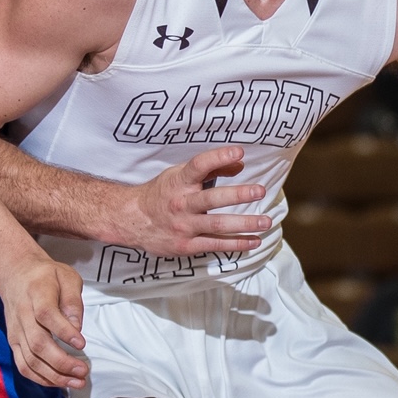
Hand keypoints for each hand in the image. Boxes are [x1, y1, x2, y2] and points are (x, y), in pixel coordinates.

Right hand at [0, 251, 89, 389]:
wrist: (14, 274)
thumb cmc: (46, 276)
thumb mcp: (66, 276)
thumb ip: (73, 300)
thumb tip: (77, 327)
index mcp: (37, 293)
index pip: (46, 315)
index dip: (64, 332)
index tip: (82, 344)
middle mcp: (22, 315)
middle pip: (37, 343)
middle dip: (62, 362)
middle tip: (84, 371)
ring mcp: (16, 331)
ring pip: (30, 360)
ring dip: (54, 376)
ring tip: (77, 382)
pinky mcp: (13, 342)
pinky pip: (23, 366)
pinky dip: (41, 379)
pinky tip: (60, 382)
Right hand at [113, 146, 272, 257]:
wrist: (132, 220)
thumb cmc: (161, 194)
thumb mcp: (179, 176)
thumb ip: (210, 169)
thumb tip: (239, 162)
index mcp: (179, 182)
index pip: (199, 166)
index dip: (218, 157)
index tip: (238, 152)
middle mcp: (181, 203)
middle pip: (212, 199)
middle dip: (238, 194)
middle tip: (260, 190)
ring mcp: (184, 226)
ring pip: (217, 225)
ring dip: (244, 224)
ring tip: (265, 221)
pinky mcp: (186, 245)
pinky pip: (215, 245)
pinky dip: (236, 244)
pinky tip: (254, 241)